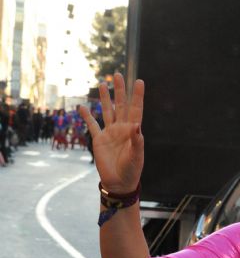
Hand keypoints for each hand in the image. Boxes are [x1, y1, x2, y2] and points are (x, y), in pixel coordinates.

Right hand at [81, 73, 143, 193]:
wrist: (119, 182)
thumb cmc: (131, 170)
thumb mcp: (136, 156)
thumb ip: (137, 141)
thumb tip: (137, 125)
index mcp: (133, 131)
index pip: (136, 109)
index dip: (138, 96)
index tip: (139, 81)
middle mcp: (122, 128)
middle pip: (121, 105)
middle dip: (120, 90)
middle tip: (117, 74)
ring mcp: (110, 133)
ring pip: (107, 111)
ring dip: (105, 98)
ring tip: (103, 84)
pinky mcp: (99, 139)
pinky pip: (92, 125)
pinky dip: (87, 116)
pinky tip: (82, 106)